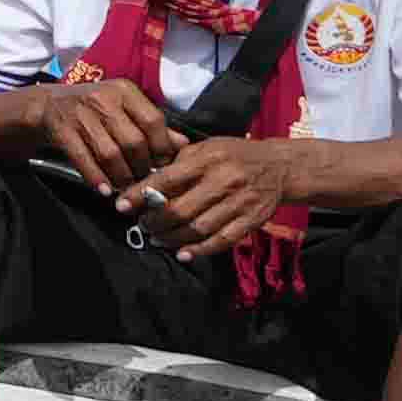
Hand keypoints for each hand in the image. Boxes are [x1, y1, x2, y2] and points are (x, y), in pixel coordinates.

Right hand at [24, 62, 178, 189]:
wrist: (46, 104)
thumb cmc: (93, 109)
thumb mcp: (123, 109)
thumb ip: (152, 126)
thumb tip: (183, 144)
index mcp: (124, 91)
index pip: (153, 120)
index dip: (162, 147)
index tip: (163, 165)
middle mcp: (104, 99)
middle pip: (133, 140)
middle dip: (142, 167)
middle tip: (144, 182)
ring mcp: (80, 114)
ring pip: (110, 153)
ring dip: (121, 176)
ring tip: (126, 189)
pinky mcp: (61, 129)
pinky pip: (83, 159)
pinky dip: (96, 177)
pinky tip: (105, 191)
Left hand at [124, 128, 305, 248]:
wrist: (280, 166)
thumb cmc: (234, 155)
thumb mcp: (207, 147)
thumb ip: (177, 160)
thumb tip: (143, 177)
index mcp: (208, 159)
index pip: (166, 179)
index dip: (140, 195)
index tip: (121, 205)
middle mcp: (224, 180)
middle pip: (180, 209)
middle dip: (155, 221)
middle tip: (143, 225)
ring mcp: (239, 202)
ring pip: (198, 228)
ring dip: (172, 238)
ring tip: (158, 238)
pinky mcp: (251, 220)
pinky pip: (221, 240)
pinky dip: (200, 250)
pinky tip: (183, 253)